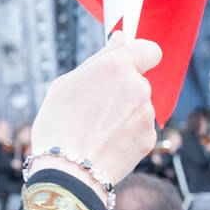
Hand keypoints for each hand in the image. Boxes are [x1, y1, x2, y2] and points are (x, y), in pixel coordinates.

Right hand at [28, 33, 161, 197]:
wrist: (69, 171)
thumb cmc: (59, 124)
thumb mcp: (66, 84)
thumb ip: (100, 59)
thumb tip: (121, 38)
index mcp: (118, 67)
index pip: (149, 50)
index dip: (140, 55)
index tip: (129, 63)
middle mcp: (139, 87)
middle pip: (138, 81)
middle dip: (121, 90)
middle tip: (93, 107)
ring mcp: (147, 114)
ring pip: (138, 107)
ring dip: (123, 113)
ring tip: (96, 129)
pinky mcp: (150, 137)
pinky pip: (140, 128)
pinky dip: (127, 133)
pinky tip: (106, 143)